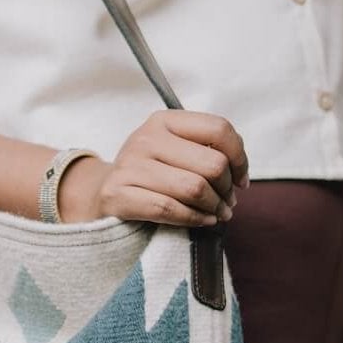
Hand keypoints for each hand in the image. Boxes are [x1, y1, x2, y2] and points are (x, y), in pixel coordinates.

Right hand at [58, 110, 249, 226]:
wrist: (101, 194)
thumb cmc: (150, 175)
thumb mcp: (174, 151)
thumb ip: (205, 150)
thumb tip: (239, 172)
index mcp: (164, 120)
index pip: (219, 129)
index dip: (240, 157)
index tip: (241, 180)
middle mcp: (145, 138)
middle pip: (212, 164)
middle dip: (227, 189)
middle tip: (227, 203)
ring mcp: (129, 166)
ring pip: (194, 188)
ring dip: (214, 208)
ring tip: (217, 214)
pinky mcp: (118, 195)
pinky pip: (169, 209)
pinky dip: (194, 219)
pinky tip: (203, 221)